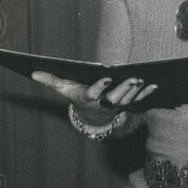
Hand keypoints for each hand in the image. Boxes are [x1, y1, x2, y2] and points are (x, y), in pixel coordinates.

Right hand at [31, 72, 156, 125]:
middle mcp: (104, 103)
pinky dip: (147, 94)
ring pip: (128, 99)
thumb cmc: (77, 95)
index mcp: (89, 98)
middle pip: (115, 98)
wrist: (92, 114)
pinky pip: (139, 100)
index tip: (106, 77)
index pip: (95, 93)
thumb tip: (32, 72)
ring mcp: (117, 105)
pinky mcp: (127, 103)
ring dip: (136, 91)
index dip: (100, 86)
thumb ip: (50, 80)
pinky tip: (155, 85)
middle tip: (133, 79)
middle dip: (124, 89)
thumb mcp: (63, 88)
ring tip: (142, 79)